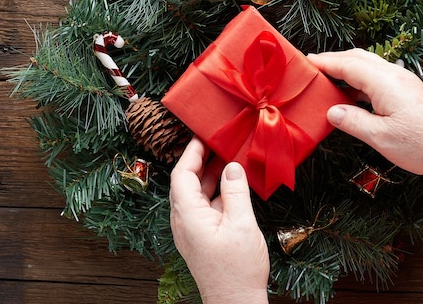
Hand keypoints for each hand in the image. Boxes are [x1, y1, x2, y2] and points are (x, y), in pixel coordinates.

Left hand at [169, 137, 269, 303]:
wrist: (235, 302)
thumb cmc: (237, 269)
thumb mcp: (241, 223)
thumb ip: (235, 191)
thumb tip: (232, 166)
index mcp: (188, 215)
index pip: (181, 174)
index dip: (190, 152)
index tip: (202, 135)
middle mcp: (185, 221)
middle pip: (186, 182)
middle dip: (201, 160)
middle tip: (217, 142)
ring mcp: (192, 230)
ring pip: (196, 194)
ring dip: (210, 175)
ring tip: (228, 157)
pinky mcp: (202, 236)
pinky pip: (205, 206)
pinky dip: (217, 191)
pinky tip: (233, 184)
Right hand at [308, 49, 422, 179]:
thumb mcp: (381, 138)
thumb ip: (353, 122)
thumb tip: (331, 111)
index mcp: (384, 82)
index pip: (347, 64)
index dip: (325, 62)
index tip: (305, 62)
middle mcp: (394, 74)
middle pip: (358, 58)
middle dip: (333, 59)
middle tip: (312, 67)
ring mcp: (403, 80)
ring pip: (369, 64)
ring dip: (346, 67)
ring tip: (327, 77)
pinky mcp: (408, 90)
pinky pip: (378, 75)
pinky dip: (359, 78)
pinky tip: (351, 93)